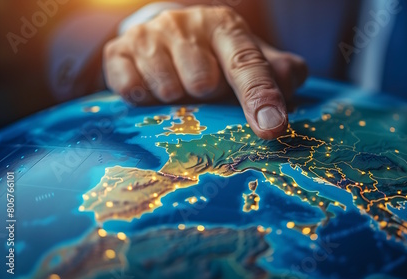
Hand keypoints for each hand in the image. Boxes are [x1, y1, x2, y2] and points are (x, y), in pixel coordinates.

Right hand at [103, 5, 306, 138]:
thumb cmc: (215, 57)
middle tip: (204, 89)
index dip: (260, 96)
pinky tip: (152, 89)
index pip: (246, 63)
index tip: (271, 126)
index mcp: (225, 26)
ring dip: (176, 100)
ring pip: (167, 89)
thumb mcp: (250, 60)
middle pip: (202, 82)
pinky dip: (144, 99)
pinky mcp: (117, 51)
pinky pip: (131, 91)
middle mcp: (186, 23)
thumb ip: (277, 74)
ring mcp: (149, 35)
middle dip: (207, 97)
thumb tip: (288, 87)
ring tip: (179, 87)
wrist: (165, 36)